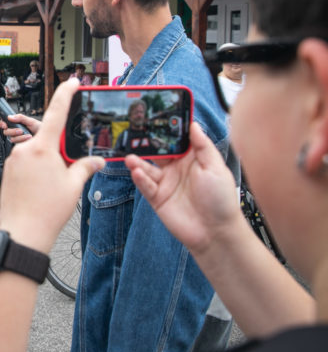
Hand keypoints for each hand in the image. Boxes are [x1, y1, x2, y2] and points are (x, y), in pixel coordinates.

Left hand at [0, 78, 103, 252]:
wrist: (22, 233)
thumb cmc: (47, 211)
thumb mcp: (74, 187)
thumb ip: (85, 168)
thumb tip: (97, 161)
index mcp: (43, 148)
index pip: (56, 113)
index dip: (66, 95)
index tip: (72, 82)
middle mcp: (25, 149)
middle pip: (47, 138)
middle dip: (59, 150)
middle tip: (65, 172)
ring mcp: (14, 159)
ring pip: (36, 153)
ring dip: (47, 163)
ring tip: (51, 188)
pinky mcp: (7, 170)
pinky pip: (25, 163)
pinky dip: (36, 171)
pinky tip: (41, 190)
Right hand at [0, 114, 39, 143]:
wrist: (47, 136)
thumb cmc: (39, 127)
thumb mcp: (30, 121)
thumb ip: (20, 118)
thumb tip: (10, 117)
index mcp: (15, 123)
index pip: (4, 123)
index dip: (2, 124)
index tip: (5, 125)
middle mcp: (15, 131)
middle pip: (6, 132)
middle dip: (13, 131)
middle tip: (20, 130)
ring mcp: (17, 138)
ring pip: (12, 139)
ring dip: (20, 137)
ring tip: (29, 135)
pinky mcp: (20, 145)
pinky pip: (17, 144)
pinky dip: (23, 141)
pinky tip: (29, 138)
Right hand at [124, 123, 238, 254]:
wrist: (215, 232)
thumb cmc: (221, 200)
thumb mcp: (215, 167)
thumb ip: (203, 146)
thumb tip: (194, 125)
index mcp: (192, 159)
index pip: (176, 141)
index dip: (167, 131)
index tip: (156, 118)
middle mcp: (177, 169)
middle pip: (157, 153)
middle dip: (147, 145)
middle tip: (134, 136)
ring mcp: (166, 183)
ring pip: (147, 168)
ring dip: (138, 162)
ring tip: (130, 158)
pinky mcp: (157, 198)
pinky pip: (145, 185)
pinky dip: (140, 178)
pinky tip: (137, 172)